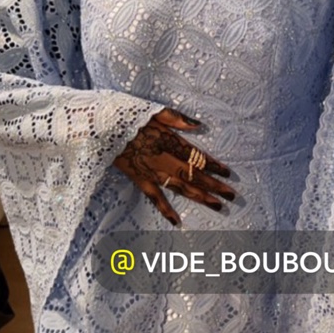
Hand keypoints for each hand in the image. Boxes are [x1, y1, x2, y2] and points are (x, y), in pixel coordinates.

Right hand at [112, 108, 233, 225]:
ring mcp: (152, 171)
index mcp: (170, 141)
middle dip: (215, 185)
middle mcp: (165, 158)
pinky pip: (155, 197)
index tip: (229, 173)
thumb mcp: (154, 110)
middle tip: (232, 196)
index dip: (214, 165)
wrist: (100, 127)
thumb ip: (177, 119)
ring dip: (201, 197)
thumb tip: (198, 125)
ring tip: (218, 206)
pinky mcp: (139, 179)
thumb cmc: (126, 115)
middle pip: (195, 175)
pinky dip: (165, 210)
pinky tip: (177, 221)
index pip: (198, 157)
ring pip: (181, 187)